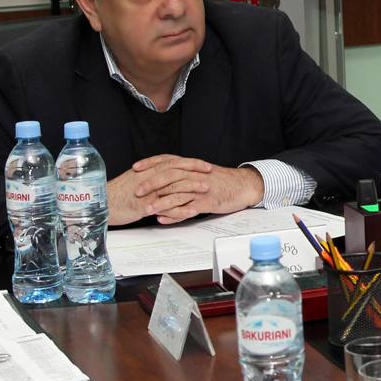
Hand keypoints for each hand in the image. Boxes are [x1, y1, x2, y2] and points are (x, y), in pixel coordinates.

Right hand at [105, 154, 209, 224]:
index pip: (173, 162)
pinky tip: (192, 210)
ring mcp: (147, 193)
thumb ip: (151, 176)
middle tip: (209, 172)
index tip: (203, 164)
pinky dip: (181, 209)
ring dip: (191, 187)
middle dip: (194, 170)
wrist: (102, 205)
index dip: (190, 163)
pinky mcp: (145, 206)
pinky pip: (166, 207)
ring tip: (206, 188)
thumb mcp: (135, 180)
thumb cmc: (117, 194)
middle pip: (176, 170)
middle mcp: (149, 178)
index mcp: (147, 171)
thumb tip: (164, 173)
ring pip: (173, 186)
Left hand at [108, 156, 262, 224]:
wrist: (244, 186)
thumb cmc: (222, 181)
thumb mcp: (202, 172)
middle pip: (170, 176)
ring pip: (177, 194)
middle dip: (151, 183)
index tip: (135, 167)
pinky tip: (162, 220)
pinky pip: (187, 209)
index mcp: (192, 167)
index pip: (167, 160)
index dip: (151, 163)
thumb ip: (185, 173)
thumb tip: (167, 176)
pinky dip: (174, 215)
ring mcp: (201, 189)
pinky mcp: (207, 202)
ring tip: (146, 210)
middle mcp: (195, 175)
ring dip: (160, 203)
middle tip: (137, 191)